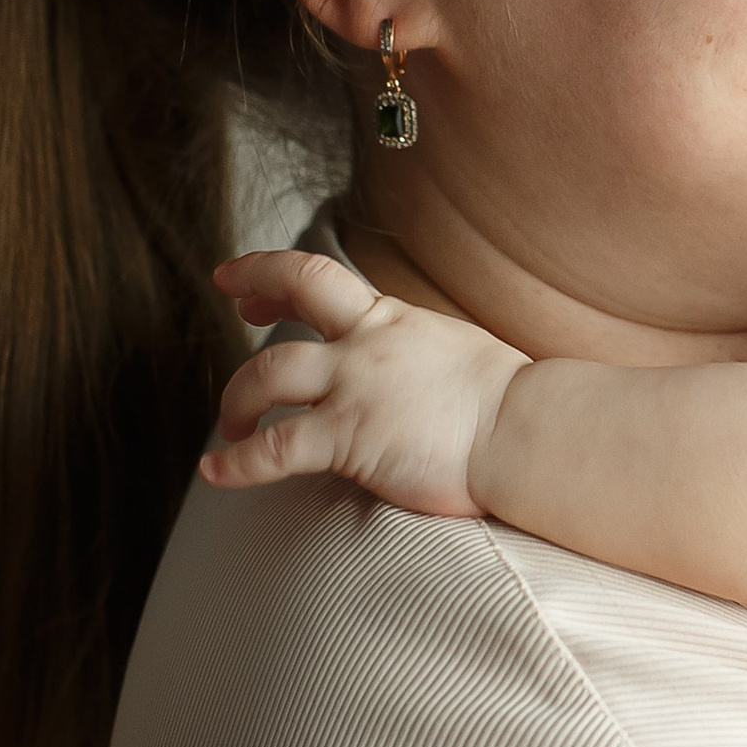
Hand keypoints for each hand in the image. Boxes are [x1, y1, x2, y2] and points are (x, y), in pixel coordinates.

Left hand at [201, 249, 526, 517]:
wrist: (530, 434)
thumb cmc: (514, 408)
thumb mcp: (460, 356)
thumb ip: (423, 357)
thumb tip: (421, 372)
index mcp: (395, 321)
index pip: (322, 280)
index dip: (272, 273)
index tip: (246, 283)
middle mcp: (368, 343)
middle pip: (293, 291)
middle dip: (253, 286)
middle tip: (231, 304)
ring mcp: (355, 387)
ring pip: (267, 373)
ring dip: (236, 398)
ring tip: (229, 425)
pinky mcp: (350, 437)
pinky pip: (274, 447)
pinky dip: (236, 462)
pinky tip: (216, 472)